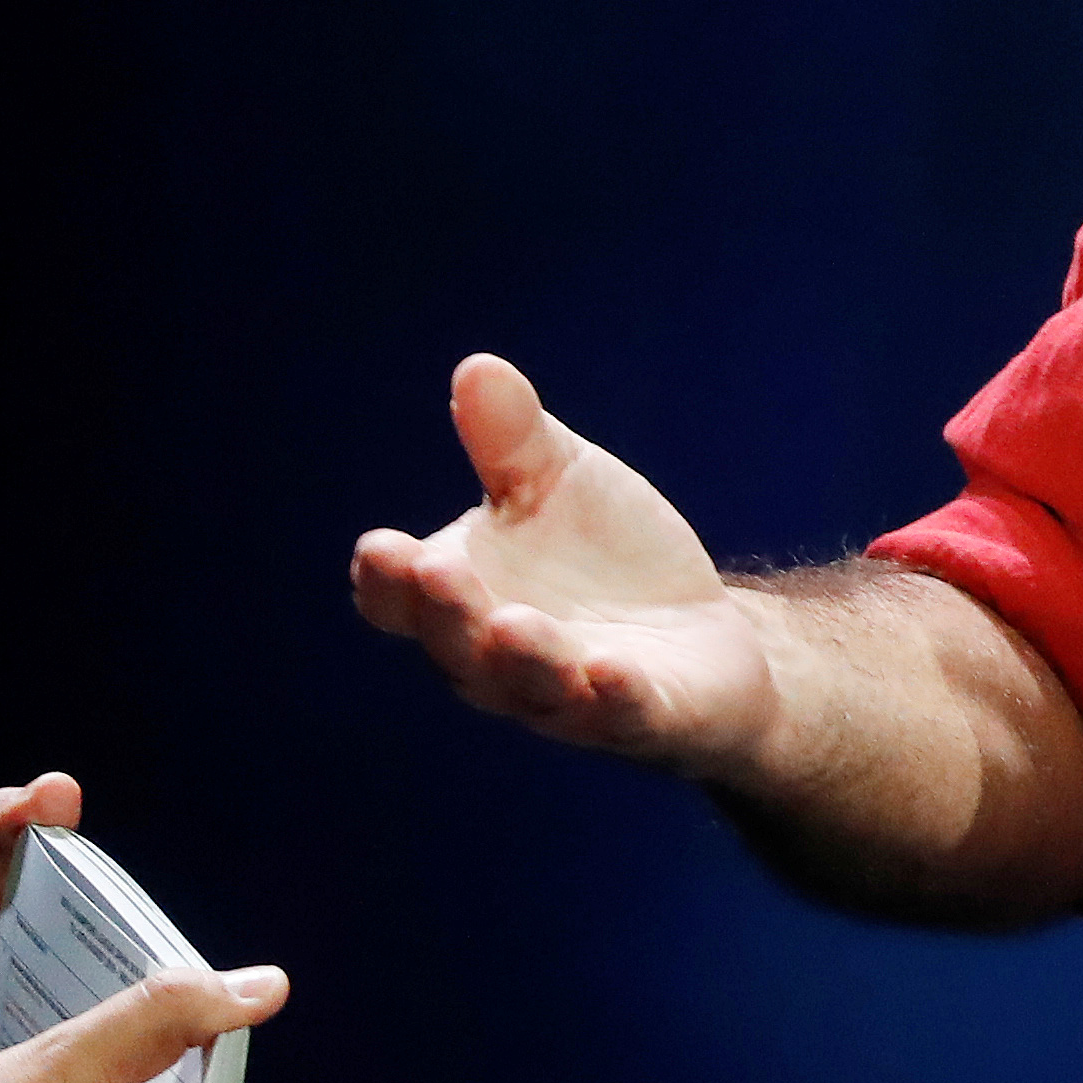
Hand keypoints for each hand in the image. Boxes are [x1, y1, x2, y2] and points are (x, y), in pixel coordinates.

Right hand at [351, 354, 775, 775]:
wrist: (702, 633)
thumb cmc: (606, 558)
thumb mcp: (561, 484)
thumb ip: (514, 442)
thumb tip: (478, 367)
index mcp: (461, 599)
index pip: (400, 600)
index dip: (386, 579)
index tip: (380, 546)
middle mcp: (497, 661)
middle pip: (456, 645)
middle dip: (446, 608)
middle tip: (438, 568)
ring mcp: (568, 696)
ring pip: (531, 685)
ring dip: (522, 656)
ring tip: (514, 623)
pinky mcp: (643, 716)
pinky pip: (619, 713)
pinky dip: (611, 696)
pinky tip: (610, 670)